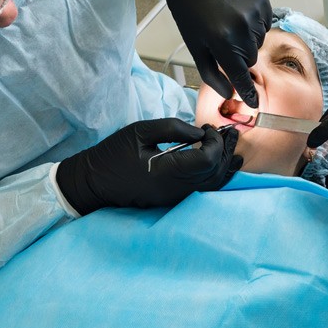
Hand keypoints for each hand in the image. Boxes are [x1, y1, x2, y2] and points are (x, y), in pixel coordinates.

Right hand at [56, 118, 242, 214]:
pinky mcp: (171, 200)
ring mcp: (174, 199)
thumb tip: (200, 133)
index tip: (209, 127)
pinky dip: (215, 177)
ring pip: (212, 186)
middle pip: (214, 174)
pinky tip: (222, 167)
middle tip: (232, 133)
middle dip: (226, 152)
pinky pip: (202, 191)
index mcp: (166, 172)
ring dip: (226, 167)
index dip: (215, 142)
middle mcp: (174, 190)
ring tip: (235, 150)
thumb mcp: (140, 131)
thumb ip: (173, 128)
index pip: (206, 159)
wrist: (92, 182)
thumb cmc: (112, 154)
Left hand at [161, 0, 272, 107]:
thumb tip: (228, 92)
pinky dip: (255, 25)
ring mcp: (254, 12)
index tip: (255, 102)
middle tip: (224, 41)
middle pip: (250, 59)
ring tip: (229, 24)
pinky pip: (265, 24)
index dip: (247, 90)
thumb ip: (212, 74)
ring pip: (258, 42)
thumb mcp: (195, 47)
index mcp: (222, 40)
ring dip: (247, 39)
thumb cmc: (191, 12)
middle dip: (239, 56)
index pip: (240, 74)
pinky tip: (239, 15)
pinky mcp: (262, 0)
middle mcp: (241, 26)